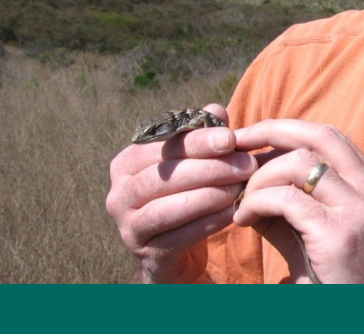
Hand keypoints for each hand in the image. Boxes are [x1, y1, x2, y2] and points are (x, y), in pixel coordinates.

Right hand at [105, 104, 256, 282]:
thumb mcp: (193, 164)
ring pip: (165, 208)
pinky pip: (175, 238)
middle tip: (245, 164)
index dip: (196, 141)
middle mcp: (118, 194)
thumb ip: (201, 136)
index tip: (231, 138)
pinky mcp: (145, 254)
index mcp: (126, 164)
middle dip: (207, 168)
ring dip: (206, 196)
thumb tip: (215, 110)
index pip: (161, 147)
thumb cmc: (184, 197)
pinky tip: (231, 214)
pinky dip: (205, 224)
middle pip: (162, 176)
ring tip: (238, 188)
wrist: (175, 254)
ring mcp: (127, 226)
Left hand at [231, 119, 363, 283]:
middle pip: (318, 137)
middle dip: (270, 132)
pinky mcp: (339, 234)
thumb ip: (286, 204)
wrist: (361, 320)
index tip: (251, 134)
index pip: (329, 136)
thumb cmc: (332, 281)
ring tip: (241, 200)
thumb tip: (245, 179)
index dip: (287, 128)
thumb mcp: (312, 234)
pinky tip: (244, 219)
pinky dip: (257, 202)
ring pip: (298, 164)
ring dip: (259, 177)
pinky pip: (286, 200)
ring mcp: (359, 211)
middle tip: (235, 144)